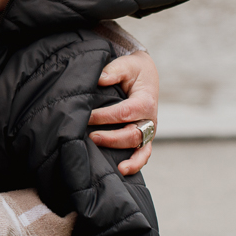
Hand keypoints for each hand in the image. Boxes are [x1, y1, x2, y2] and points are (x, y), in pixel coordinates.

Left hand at [89, 51, 158, 175]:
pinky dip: (136, 164)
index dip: (104, 117)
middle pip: (132, 134)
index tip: (86, 116)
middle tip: (91, 137)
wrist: (145, 74)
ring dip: (128, 159)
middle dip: (111, 138)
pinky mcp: (144, 138)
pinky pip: (143, 154)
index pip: (124, 112)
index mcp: (145, 102)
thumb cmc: (133, 71)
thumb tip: (100, 79)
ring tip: (114, 167)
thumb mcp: (126, 65)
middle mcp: (149, 119)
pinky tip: (122, 170)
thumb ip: (113, 71)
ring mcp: (148, 131)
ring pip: (141, 149)